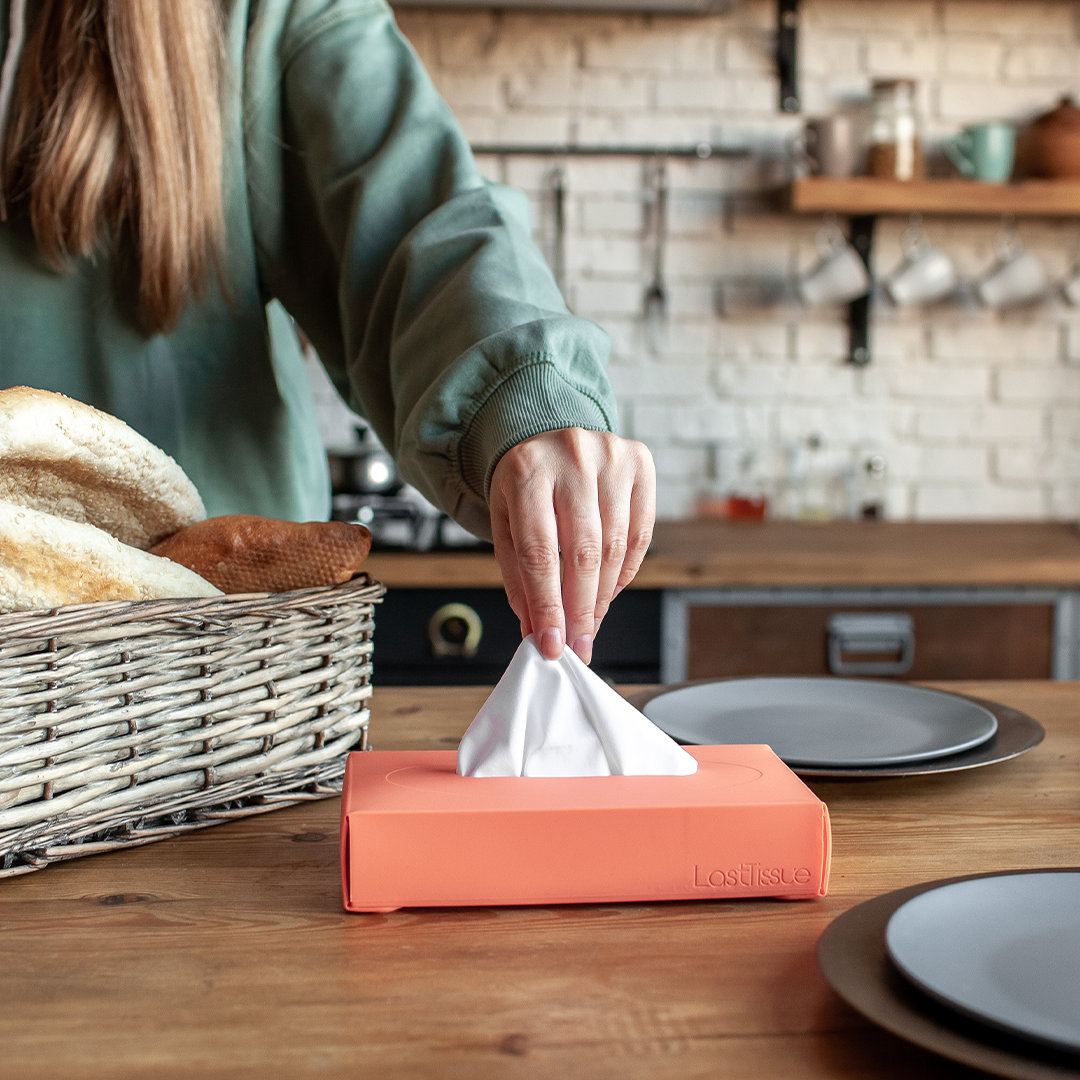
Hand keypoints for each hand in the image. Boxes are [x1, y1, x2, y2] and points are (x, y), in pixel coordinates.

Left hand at [489, 428, 655, 663]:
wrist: (546, 430)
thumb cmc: (523, 483)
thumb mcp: (505, 524)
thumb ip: (519, 577)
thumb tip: (538, 630)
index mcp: (526, 471)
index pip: (540, 552)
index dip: (548, 605)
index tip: (552, 643)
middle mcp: (571, 457)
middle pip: (583, 553)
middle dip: (581, 609)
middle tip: (578, 644)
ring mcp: (610, 457)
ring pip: (615, 546)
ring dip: (603, 595)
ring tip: (590, 620)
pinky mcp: (639, 462)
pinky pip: (641, 532)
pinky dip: (626, 570)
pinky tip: (609, 589)